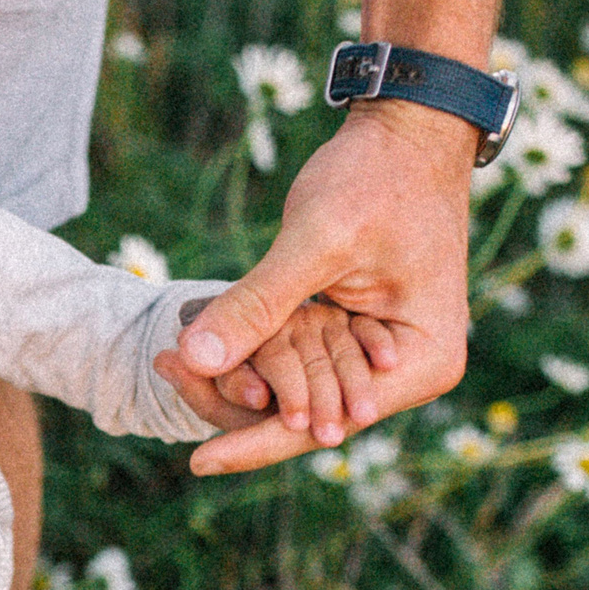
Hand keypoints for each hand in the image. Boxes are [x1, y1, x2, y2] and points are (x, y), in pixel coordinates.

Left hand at [168, 99, 476, 474]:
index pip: (328, 423)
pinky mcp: (355, 331)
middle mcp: (408, 371)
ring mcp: (381, 353)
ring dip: (239, 379)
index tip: (196, 461)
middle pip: (310, 415)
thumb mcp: (318, 239)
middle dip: (237, 404)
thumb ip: (259, 303)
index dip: (258, 442)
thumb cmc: (378, 175)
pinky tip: (199, 346)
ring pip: (298, 389)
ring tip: (168, 360)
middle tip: (165, 370)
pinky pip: (298, 358)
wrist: (409, 127)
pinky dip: (254, 352)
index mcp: (424, 364)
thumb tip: (194, 360)